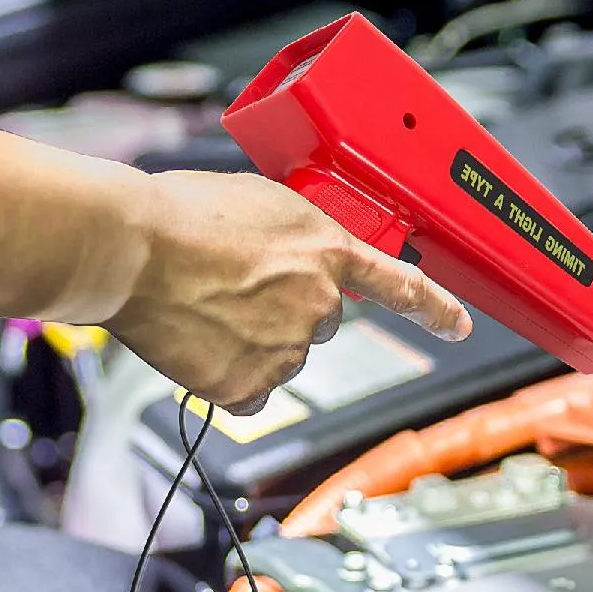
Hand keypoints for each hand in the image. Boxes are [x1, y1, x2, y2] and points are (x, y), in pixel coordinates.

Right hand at [104, 172, 471, 414]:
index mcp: (327, 250)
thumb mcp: (261, 201)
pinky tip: (203, 342)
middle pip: (321, 322)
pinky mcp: (250, 384)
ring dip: (253, 340)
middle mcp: (318, 303)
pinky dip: (229, 375)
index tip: (459, 325)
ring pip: (283, 355)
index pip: (401, 285)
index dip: (436, 308)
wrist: (133, 248)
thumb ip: (297, 234)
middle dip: (287, 311)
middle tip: (235, 287)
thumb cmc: (183, 214)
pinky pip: (250, 390)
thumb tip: (295, 251)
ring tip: (207, 305)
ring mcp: (287, 348)